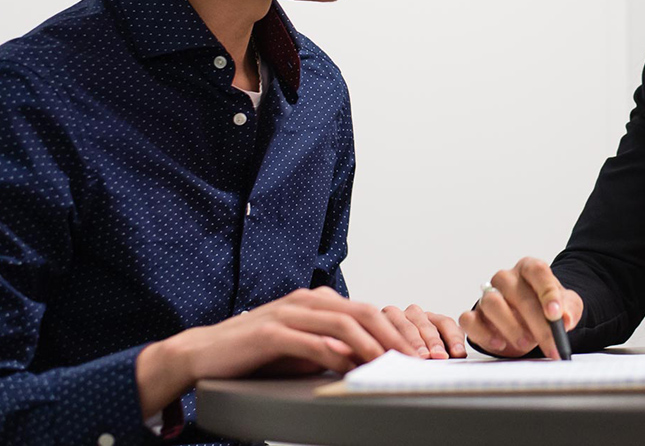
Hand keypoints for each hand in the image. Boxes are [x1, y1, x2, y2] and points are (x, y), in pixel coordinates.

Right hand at [135, 287, 459, 418]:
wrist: (203, 354)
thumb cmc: (257, 354)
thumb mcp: (303, 349)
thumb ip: (333, 349)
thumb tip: (369, 362)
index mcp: (320, 302)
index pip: (370, 312)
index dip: (398, 331)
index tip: (420, 353)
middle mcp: (309, 300)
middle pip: (365, 313)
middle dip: (395, 336)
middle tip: (417, 359)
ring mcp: (290, 312)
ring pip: (344, 323)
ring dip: (372, 345)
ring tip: (392, 364)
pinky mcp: (270, 331)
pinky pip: (311, 340)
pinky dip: (334, 353)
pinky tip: (350, 365)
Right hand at [458, 257, 582, 358]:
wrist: (528, 324)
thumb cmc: (545, 310)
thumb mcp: (566, 306)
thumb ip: (569, 309)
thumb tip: (566, 319)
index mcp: (529, 268)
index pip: (537, 271)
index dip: (547, 292)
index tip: (556, 315)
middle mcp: (506, 278)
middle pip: (517, 293)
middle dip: (537, 322)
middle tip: (550, 343)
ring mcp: (487, 295)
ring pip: (492, 303)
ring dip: (511, 326)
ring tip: (527, 343)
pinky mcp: (473, 315)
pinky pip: (470, 320)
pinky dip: (484, 334)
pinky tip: (500, 344)